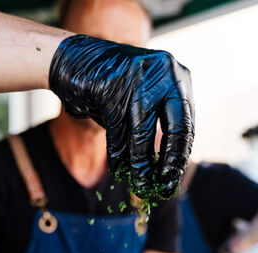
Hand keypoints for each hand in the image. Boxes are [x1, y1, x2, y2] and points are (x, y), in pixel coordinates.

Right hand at [49, 35, 193, 199]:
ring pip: (143, 132)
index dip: (180, 154)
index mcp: (176, 77)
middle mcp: (163, 72)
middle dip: (170, 161)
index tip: (175, 177)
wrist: (71, 62)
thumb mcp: (141, 102)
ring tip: (140, 185)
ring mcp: (138, 75)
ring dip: (140, 164)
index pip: (186, 123)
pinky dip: (117, 153)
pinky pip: (118, 128)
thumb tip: (169, 169)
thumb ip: (157, 125)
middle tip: (166, 185)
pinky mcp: (112, 83)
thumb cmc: (109, 89)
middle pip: (175, 126)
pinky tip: (118, 169)